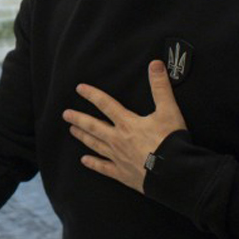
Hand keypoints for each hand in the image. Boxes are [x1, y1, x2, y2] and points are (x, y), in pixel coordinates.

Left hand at [61, 60, 186, 193]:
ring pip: (95, 144)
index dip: (92, 95)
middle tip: (65, 114)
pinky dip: (94, 164)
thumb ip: (160, 87)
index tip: (79, 89)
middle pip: (94, 126)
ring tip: (72, 131)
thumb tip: (155, 64)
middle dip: (78, 119)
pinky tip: (84, 161)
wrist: (173, 173)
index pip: (106, 104)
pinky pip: (104, 168)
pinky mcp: (122, 173)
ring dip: (83, 137)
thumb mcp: (168, 110)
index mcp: (128, 123)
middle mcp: (118, 139)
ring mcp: (118, 157)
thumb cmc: (171, 142)